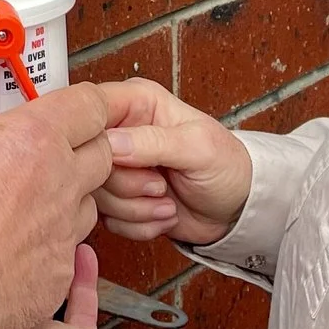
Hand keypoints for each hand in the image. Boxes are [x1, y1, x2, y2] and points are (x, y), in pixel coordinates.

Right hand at [0, 83, 113, 328]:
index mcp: (33, 140)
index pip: (89, 104)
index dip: (87, 102)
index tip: (74, 105)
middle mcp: (60, 183)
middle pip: (103, 153)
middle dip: (85, 148)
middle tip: (52, 151)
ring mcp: (64, 233)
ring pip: (89, 204)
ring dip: (70, 198)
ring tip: (32, 202)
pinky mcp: (58, 276)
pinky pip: (67, 253)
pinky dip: (50, 247)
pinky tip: (18, 249)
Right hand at [95, 79, 251, 246]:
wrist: (238, 210)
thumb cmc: (228, 167)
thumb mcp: (198, 146)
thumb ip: (154, 141)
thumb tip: (111, 142)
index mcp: (138, 103)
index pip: (91, 109)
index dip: (97, 137)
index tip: (119, 160)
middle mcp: (122, 133)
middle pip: (90, 160)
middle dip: (127, 185)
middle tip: (159, 186)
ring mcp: (119, 168)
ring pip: (97, 194)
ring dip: (136, 208)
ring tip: (167, 202)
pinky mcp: (119, 199)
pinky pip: (108, 219)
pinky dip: (138, 225)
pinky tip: (162, 214)